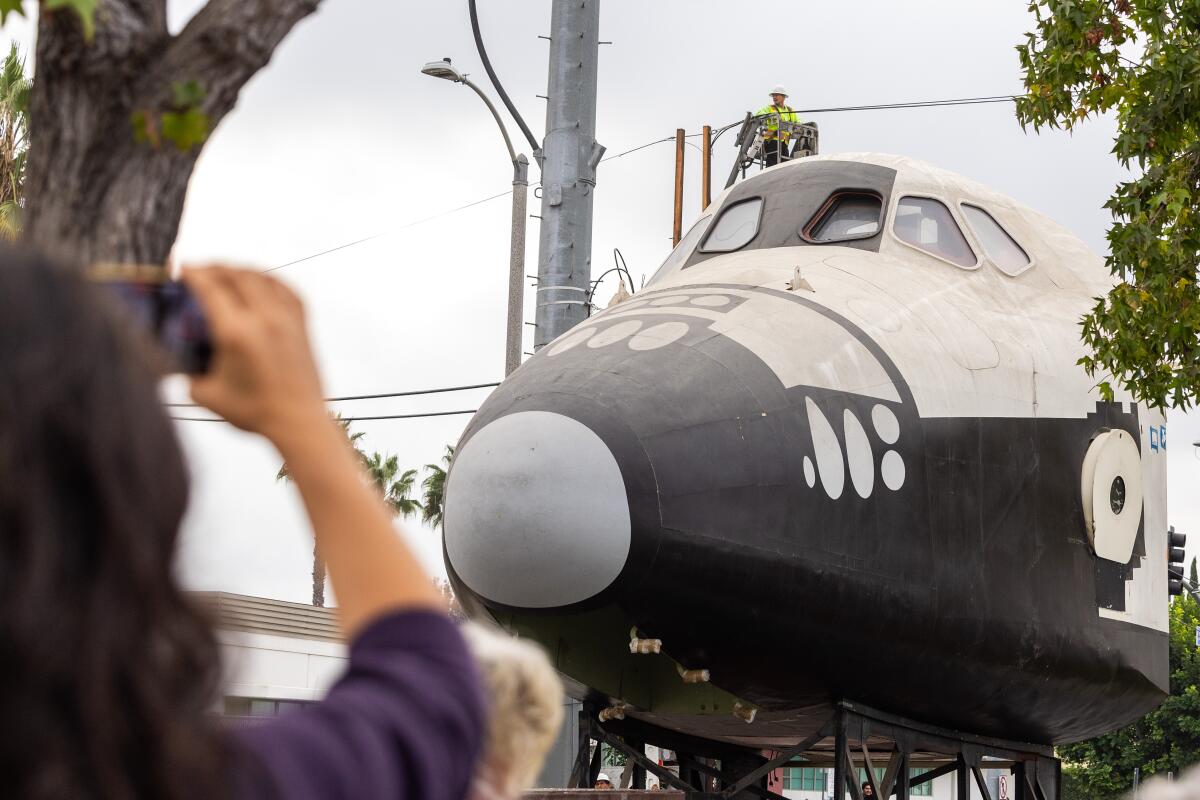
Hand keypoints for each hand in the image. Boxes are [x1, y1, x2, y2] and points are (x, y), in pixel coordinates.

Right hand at [184, 266, 326, 447]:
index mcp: (236, 333)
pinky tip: (260, 281)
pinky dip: (269, 280)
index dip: (193, 273)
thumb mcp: (206, 395)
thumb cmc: (254, 412)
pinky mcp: (302, 325)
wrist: (298, 422)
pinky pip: (287, 289)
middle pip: (237, 274)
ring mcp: (287, 319)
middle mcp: (264, 319)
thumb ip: (187, 372)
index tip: (180, 267)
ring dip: (240, 269)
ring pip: (263, 277)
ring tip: (225, 273)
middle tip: (199, 270)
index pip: (211, 288)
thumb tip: (175, 356)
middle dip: (214, 267)